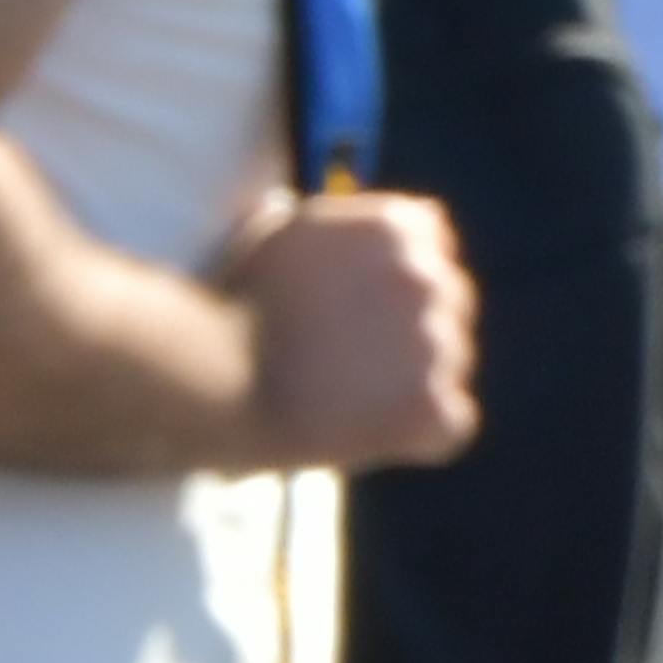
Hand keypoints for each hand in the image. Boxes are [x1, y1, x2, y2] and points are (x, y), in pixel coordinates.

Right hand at [233, 188, 481, 473]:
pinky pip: (451, 424)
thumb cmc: (228, 309)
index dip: (396, 281)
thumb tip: (363, 236)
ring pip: (451, 362)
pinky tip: (370, 433)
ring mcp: (436, 342)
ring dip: (412, 380)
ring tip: (342, 397)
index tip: (362, 309)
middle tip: (347, 361)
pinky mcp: (430, 405)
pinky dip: (420, 435)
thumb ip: (339, 232)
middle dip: (410, 328)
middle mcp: (426, 277)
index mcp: (394, 227)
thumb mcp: (281, 235)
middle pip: (450, 302)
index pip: (434, 244)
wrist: (211, 378)